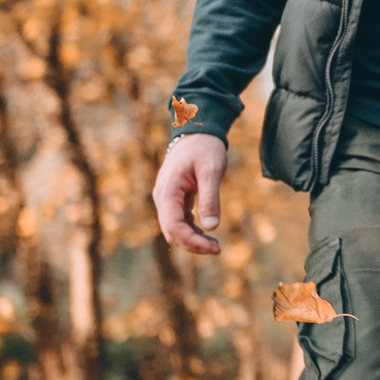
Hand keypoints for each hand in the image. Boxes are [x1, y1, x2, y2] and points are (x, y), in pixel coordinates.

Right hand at [154, 133, 228, 255]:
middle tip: (217, 249)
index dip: (192, 241)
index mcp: (167, 190)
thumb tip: (211, 227)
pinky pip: (178, 220)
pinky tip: (207, 233)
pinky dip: (191, 230)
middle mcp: (162, 196)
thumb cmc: (206, 148)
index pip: (174, 226)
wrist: (198, 131)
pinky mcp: (174, 198)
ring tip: (214, 244)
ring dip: (191, 239)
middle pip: (171, 231)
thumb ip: (210, 199)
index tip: (214, 247)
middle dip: (192, 244)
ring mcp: (166, 198)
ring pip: (173, 228)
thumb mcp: (211, 171)